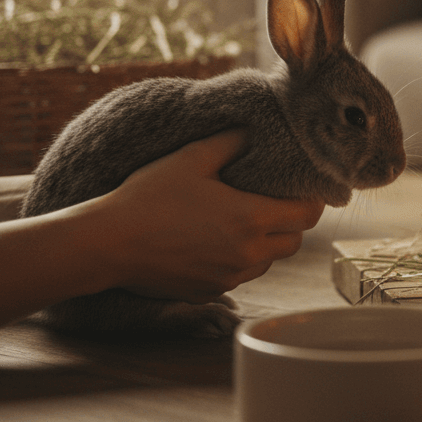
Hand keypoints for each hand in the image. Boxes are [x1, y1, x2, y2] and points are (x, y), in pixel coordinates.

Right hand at [87, 129, 325, 302]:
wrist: (109, 243)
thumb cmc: (149, 196)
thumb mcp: (191, 158)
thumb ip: (229, 142)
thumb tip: (251, 130)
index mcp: (251, 218)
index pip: (307, 215)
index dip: (313, 201)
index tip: (306, 190)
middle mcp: (248, 253)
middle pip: (294, 242)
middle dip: (292, 223)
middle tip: (278, 203)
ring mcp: (230, 277)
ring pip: (268, 262)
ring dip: (267, 244)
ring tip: (247, 221)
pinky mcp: (210, 291)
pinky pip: (240, 276)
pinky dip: (240, 261)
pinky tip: (219, 242)